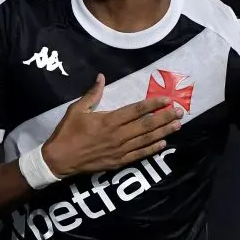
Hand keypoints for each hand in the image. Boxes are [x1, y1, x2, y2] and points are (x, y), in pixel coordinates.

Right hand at [42, 73, 182, 176]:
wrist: (59, 159)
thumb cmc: (67, 132)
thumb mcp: (76, 110)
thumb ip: (92, 94)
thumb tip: (101, 77)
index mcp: (108, 120)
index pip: (136, 110)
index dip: (153, 104)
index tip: (167, 99)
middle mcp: (117, 135)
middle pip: (146, 125)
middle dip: (165, 117)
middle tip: (180, 112)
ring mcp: (119, 150)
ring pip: (146, 140)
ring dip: (163, 132)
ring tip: (177, 125)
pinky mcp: (118, 162)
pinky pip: (139, 155)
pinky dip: (152, 149)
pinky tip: (163, 144)